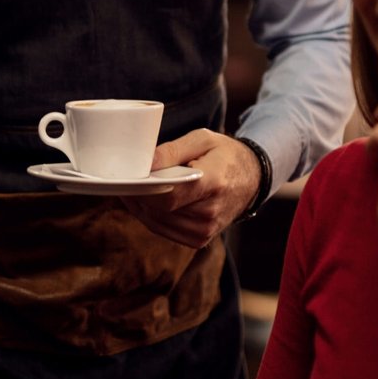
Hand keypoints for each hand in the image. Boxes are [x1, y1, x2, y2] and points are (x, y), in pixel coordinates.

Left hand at [123, 129, 261, 248]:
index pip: (169, 195)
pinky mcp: (199, 239)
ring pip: (157, 223)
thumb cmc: (225, 155)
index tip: (128, 178)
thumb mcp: (202, 139)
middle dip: (138, 195)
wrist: (252, 178)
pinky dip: (150, 217)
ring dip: (140, 207)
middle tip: (125, 180)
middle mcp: (210, 212)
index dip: (143, 189)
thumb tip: (145, 164)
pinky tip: (145, 201)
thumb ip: (171, 151)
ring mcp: (205, 230)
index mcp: (213, 183)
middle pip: (159, 210)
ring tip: (132, 189)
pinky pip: (164, 230)